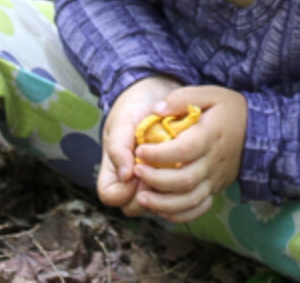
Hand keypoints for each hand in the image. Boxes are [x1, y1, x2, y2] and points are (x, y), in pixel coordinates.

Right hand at [97, 76, 180, 213]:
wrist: (157, 93)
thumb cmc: (134, 107)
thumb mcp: (122, 121)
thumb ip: (118, 147)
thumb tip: (125, 175)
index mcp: (113, 169)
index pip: (111, 196)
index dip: (123, 190)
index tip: (137, 168)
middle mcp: (132, 182)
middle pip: (134, 207)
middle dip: (148, 192)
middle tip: (161, 168)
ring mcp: (152, 182)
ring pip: (159, 205)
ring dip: (168, 191)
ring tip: (175, 166)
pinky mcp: (173, 179)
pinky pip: (180, 200)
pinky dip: (184, 190)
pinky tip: (188, 170)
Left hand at [132, 85, 246, 222]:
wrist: (259, 131)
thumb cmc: (229, 110)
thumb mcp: (209, 94)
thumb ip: (182, 98)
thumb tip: (156, 109)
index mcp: (211, 136)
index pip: (184, 150)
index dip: (159, 154)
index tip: (140, 150)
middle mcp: (214, 161)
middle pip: (185, 180)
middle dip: (156, 179)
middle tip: (137, 170)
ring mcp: (216, 179)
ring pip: (190, 200)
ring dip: (164, 203)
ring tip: (142, 198)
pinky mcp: (216, 188)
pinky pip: (199, 208)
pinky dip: (180, 214)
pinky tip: (161, 210)